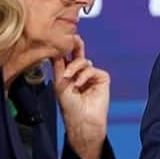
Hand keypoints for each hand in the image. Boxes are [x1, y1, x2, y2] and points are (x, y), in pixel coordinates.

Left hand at [53, 35, 108, 158]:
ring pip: (83, 61)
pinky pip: (92, 69)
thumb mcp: (60, 83)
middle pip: (78, 54)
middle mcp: (80, 72)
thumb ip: (59, 65)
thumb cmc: (69, 106)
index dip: (64, 49)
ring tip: (69, 78)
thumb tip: (57, 49)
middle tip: (74, 38)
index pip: (67, 57)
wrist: (82, 119)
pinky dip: (84, 75)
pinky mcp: (102, 78)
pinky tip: (79, 84)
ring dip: (75, 68)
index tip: (60, 38)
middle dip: (75, 46)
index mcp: (69, 74)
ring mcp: (91, 75)